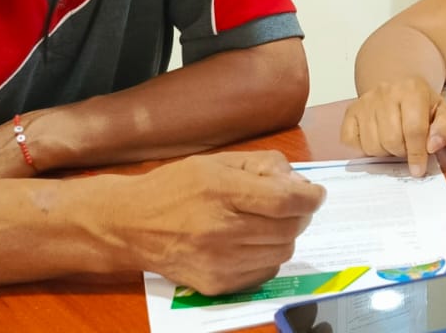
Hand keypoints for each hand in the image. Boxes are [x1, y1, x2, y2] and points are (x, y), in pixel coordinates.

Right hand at [122, 150, 325, 294]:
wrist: (129, 224)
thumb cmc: (175, 188)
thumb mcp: (217, 162)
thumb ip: (262, 166)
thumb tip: (300, 183)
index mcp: (220, 190)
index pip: (286, 200)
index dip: (311, 197)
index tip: (316, 194)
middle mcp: (220, 229)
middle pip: (290, 228)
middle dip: (300, 214)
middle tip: (290, 206)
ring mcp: (218, 261)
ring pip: (282, 251)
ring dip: (284, 235)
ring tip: (266, 223)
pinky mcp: (216, 284)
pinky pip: (264, 271)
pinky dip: (267, 256)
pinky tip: (250, 242)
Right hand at [340, 77, 445, 176]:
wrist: (400, 89)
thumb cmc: (423, 106)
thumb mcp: (445, 114)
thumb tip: (432, 146)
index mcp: (413, 90)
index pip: (414, 130)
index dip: (417, 154)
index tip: (418, 169)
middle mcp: (386, 92)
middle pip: (391, 140)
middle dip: (401, 152)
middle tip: (407, 148)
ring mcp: (365, 102)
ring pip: (371, 144)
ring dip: (384, 152)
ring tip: (394, 143)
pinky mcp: (350, 111)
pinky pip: (351, 141)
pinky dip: (363, 149)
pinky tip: (376, 140)